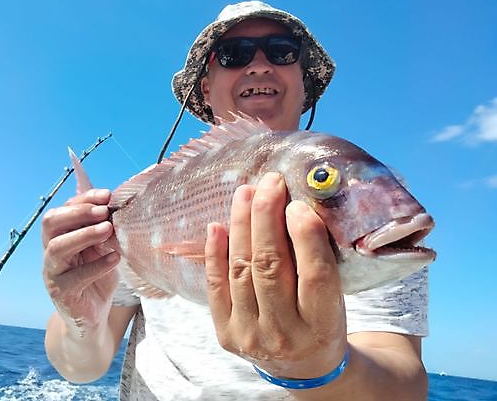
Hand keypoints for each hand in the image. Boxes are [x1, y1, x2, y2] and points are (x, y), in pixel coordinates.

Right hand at [42, 189, 119, 331]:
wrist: (94, 315)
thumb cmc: (98, 275)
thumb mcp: (102, 247)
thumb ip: (103, 228)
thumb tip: (116, 202)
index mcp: (60, 235)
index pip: (64, 208)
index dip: (84, 199)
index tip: (107, 195)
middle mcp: (50, 251)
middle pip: (51, 223)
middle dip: (78, 212)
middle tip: (104, 211)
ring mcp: (52, 272)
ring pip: (57, 247)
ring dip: (84, 235)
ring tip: (108, 229)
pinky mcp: (61, 293)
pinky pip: (75, 277)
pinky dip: (97, 266)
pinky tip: (115, 259)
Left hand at [205, 172, 346, 378]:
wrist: (301, 367)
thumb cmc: (321, 321)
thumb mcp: (335, 298)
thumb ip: (318, 260)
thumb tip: (296, 206)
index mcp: (322, 324)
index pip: (315, 275)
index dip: (305, 236)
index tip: (297, 203)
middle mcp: (285, 334)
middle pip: (271, 267)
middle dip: (267, 218)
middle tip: (269, 183)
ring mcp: (250, 336)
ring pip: (242, 270)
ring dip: (241, 226)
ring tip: (245, 193)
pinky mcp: (226, 334)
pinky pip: (216, 287)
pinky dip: (215, 253)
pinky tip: (217, 225)